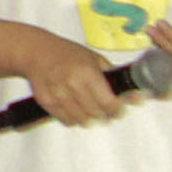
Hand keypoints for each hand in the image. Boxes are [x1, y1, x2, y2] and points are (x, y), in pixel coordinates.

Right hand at [11, 29, 127, 125]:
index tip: (118, 110)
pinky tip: (75, 111)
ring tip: (91, 112)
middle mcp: (72, 84)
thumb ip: (113, 75)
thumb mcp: (94, 58)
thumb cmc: (67, 53)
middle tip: (106, 112)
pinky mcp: (45, 101)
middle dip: (104, 114)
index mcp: (87, 72)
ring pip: (81, 120)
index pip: (108, 102)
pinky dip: (73, 119)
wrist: (35, 51)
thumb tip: (135, 94)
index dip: (116, 110)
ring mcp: (57, 94)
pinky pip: (65, 119)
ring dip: (89, 119)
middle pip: (96, 113)